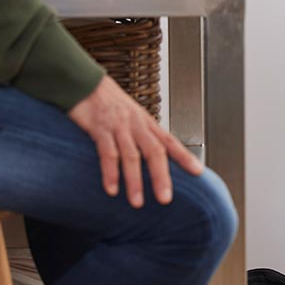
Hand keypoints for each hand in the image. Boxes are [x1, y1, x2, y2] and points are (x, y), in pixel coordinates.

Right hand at [68, 76, 203, 206]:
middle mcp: (136, 125)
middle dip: (161, 176)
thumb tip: (154, 156)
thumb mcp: (132, 116)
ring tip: (137, 202)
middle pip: (154, 151)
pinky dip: (110, 172)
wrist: (86, 83)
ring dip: (134, 180)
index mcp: (146, 123)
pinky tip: (112, 188)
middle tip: (165, 198)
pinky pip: (107, 153)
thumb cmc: (109, 102)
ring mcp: (118, 127)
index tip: (198, 172)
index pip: (169, 141)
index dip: (184, 156)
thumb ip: (142, 135)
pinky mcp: (99, 129)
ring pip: (131, 156)